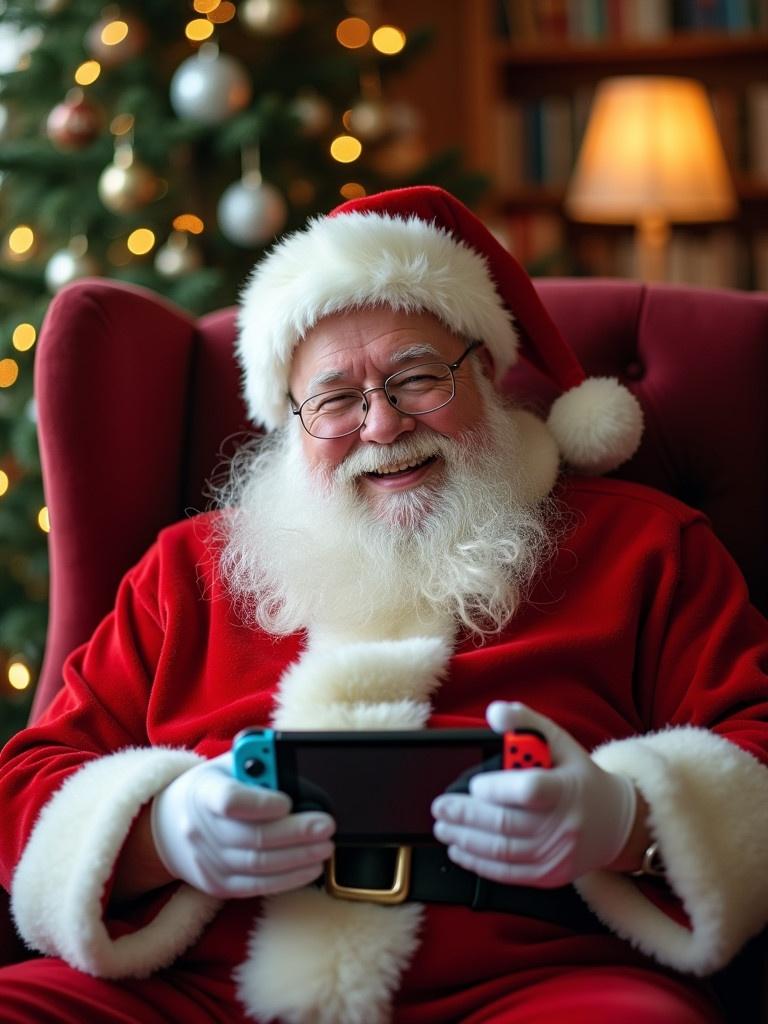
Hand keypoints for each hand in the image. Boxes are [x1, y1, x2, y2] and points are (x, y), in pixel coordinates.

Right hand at [150, 752, 335, 898]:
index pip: (230, 800)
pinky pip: (256, 886)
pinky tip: (310, 868)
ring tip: (325, 847)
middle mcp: (199, 829)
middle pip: (252, 837)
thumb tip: (296, 771)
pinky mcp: (216, 884)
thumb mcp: (229, 766)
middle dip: (296, 833)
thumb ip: (260, 766)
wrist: (170, 824)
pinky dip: (288, 879)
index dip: (260, 803)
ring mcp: (206, 861)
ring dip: (298, 858)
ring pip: (258, 864)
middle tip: (326, 826)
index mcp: (204, 791)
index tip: (287, 801)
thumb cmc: (213, 788)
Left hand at [431, 702, 636, 887]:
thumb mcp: (558, 742)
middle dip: (466, 816)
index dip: (497, 788)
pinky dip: (478, 863)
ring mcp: (556, 855)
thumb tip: (494, 712)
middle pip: (507, 824)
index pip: (530, 790)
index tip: (474, 783)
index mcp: (566, 788)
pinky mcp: (548, 875)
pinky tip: (459, 849)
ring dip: (466, 840)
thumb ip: (525, 723)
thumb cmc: (578, 777)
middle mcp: (563, 825)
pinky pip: (508, 873)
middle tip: (440, 807)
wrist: (614, 823)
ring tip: (443, 826)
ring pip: (502, 851)